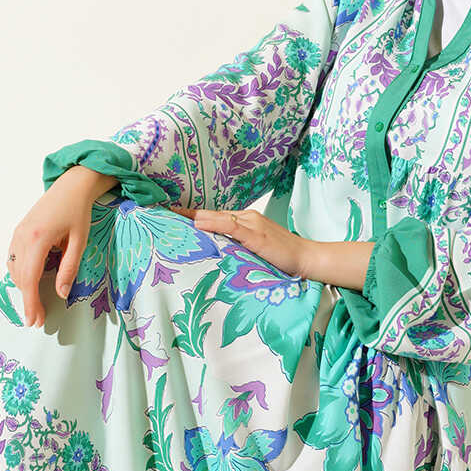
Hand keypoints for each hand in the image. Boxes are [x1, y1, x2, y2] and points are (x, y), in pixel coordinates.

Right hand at [7, 168, 103, 327]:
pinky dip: (20, 273)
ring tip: (36, 303)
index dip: (30, 302)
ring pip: (14, 269)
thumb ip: (69, 268)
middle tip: (38, 318)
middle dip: (28, 299)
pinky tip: (31, 281)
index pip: (29, 278)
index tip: (33, 321)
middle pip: (20, 277)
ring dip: (23, 287)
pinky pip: (14, 258)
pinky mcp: (19, 231)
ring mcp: (18, 233)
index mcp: (38, 239)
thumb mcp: (79, 241)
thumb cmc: (78, 211)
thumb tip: (61, 293)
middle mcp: (22, 237)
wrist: (70, 186)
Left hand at [173, 203, 308, 278]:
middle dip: (187, 215)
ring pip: (218, 218)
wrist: (307, 258)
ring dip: (195, 218)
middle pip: (212, 215)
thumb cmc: (282, 257)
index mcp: (245, 220)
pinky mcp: (256, 235)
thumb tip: (215, 252)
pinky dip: (214, 225)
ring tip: (173, 216)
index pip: (214, 217)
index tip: (170, 214)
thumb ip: (236, 247)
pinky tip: (198, 224)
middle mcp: (247, 217)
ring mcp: (252, 224)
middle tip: (163, 213)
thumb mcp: (255, 251)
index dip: (192, 216)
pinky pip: (231, 227)